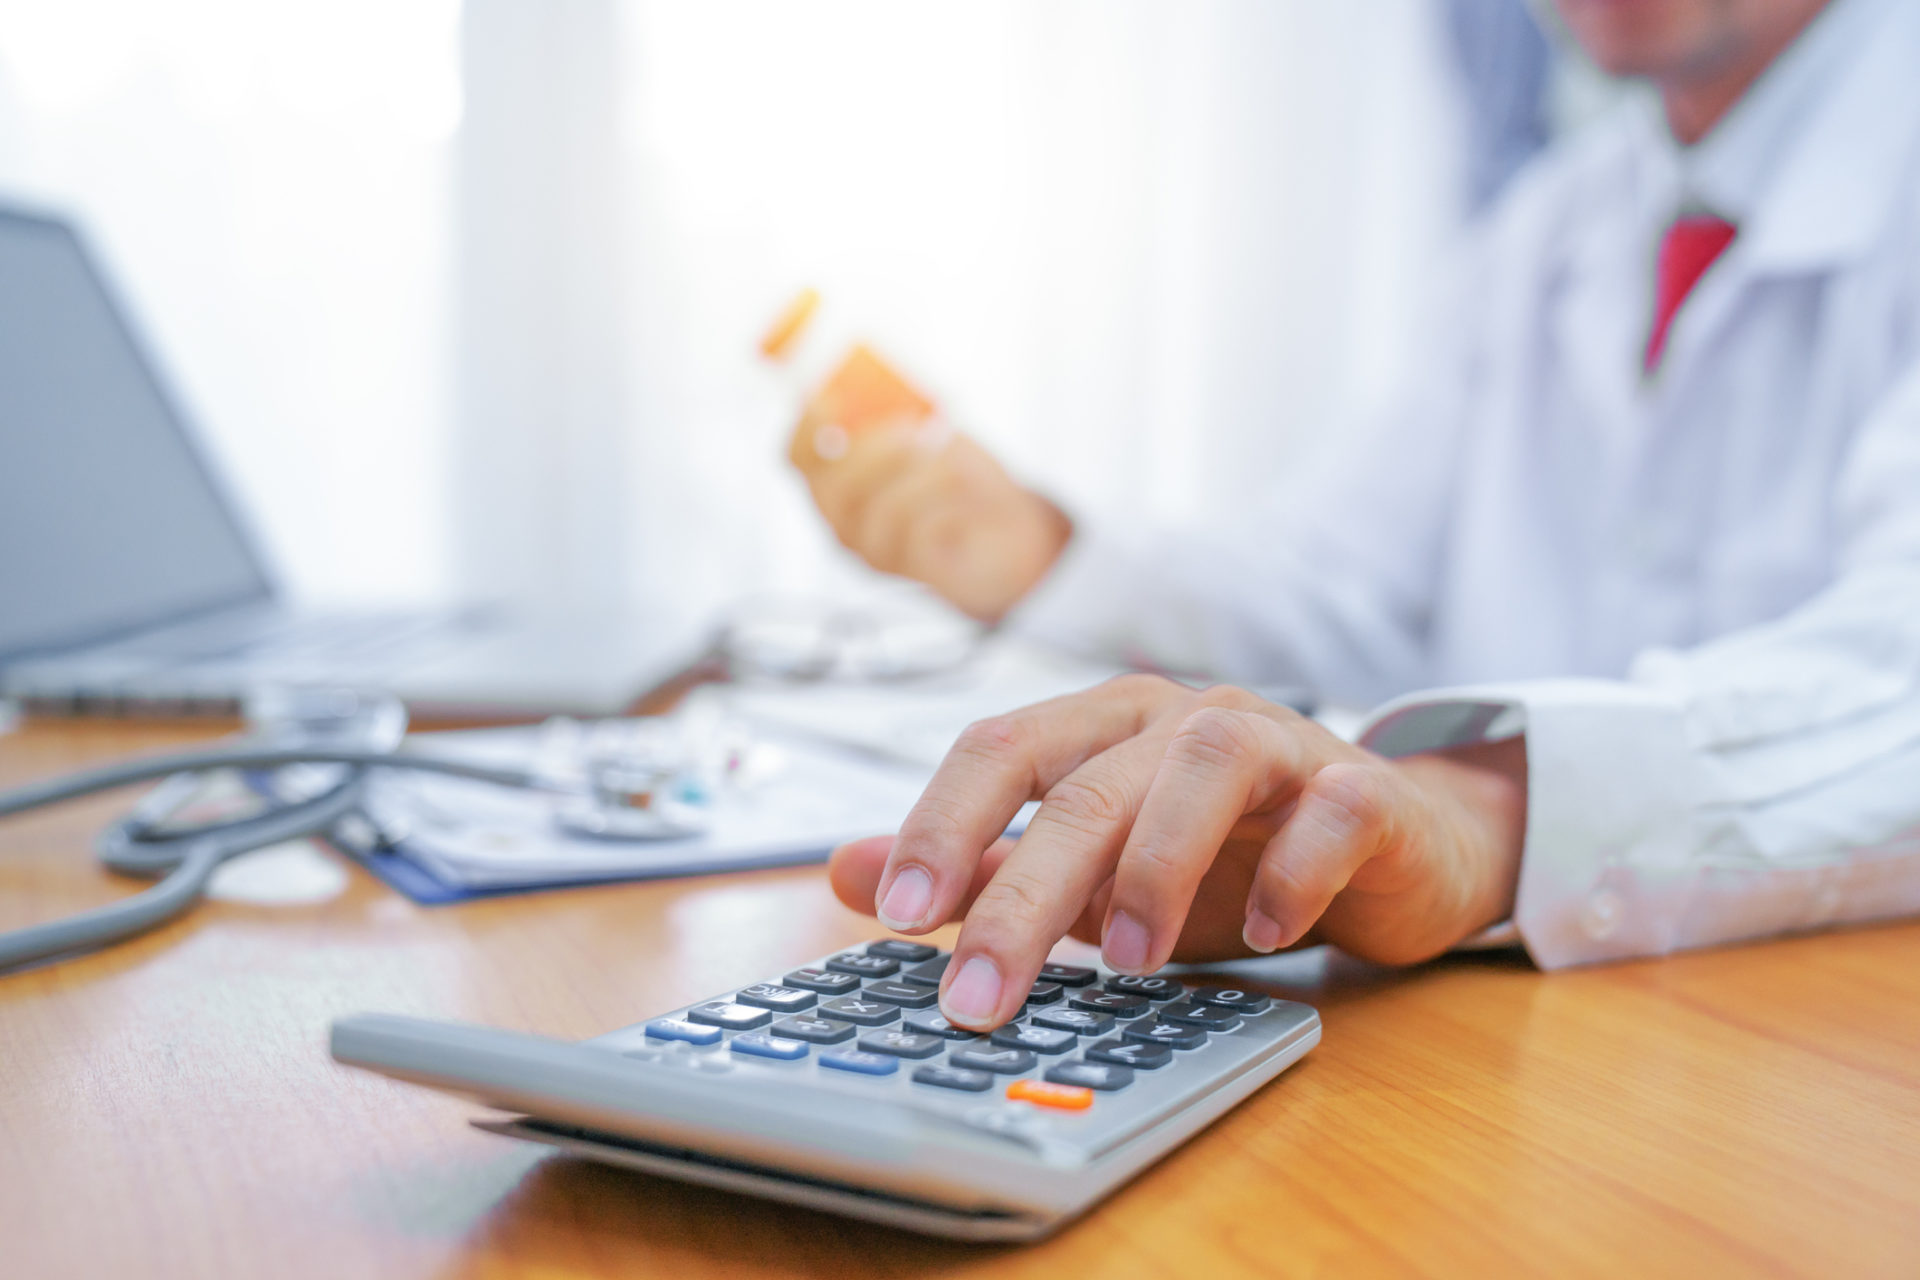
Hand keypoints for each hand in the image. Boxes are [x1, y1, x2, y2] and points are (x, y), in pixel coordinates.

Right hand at [786, 402, 1070, 621]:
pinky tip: (968, 496)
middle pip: (833, 486)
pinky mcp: (910, 569)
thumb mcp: (928, 431)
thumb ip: (901, 407)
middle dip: (875, 450)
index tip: (832, 396)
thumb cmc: (956, 475)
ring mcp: (872, 548)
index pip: (797, 455)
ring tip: (957, 461)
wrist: (1005, 531)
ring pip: (879, 511)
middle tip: (918, 430)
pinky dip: (947, 505)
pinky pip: (919, 535)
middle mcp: (841, 517)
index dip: (807, 425)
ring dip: (923, 475)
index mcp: (833, 477)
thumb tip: (890, 376)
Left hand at [828, 676, 1526, 1028]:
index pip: (1002, 748)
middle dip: (1022, 893)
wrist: (1388, 845)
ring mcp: (1277, 744)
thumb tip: (850, 872)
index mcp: (1104, 728)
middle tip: (980, 993)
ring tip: (1130, 963)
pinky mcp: (1361, 791)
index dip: (944, 823)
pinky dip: (1294, 870)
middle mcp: (1180, 720)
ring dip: (1157, 866)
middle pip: (1086, 786)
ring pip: (1204, 765)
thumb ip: (982, 867)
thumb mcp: (1091, 870)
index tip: (898, 913)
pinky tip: (1271, 933)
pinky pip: (1328, 810)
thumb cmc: (1226, 855)